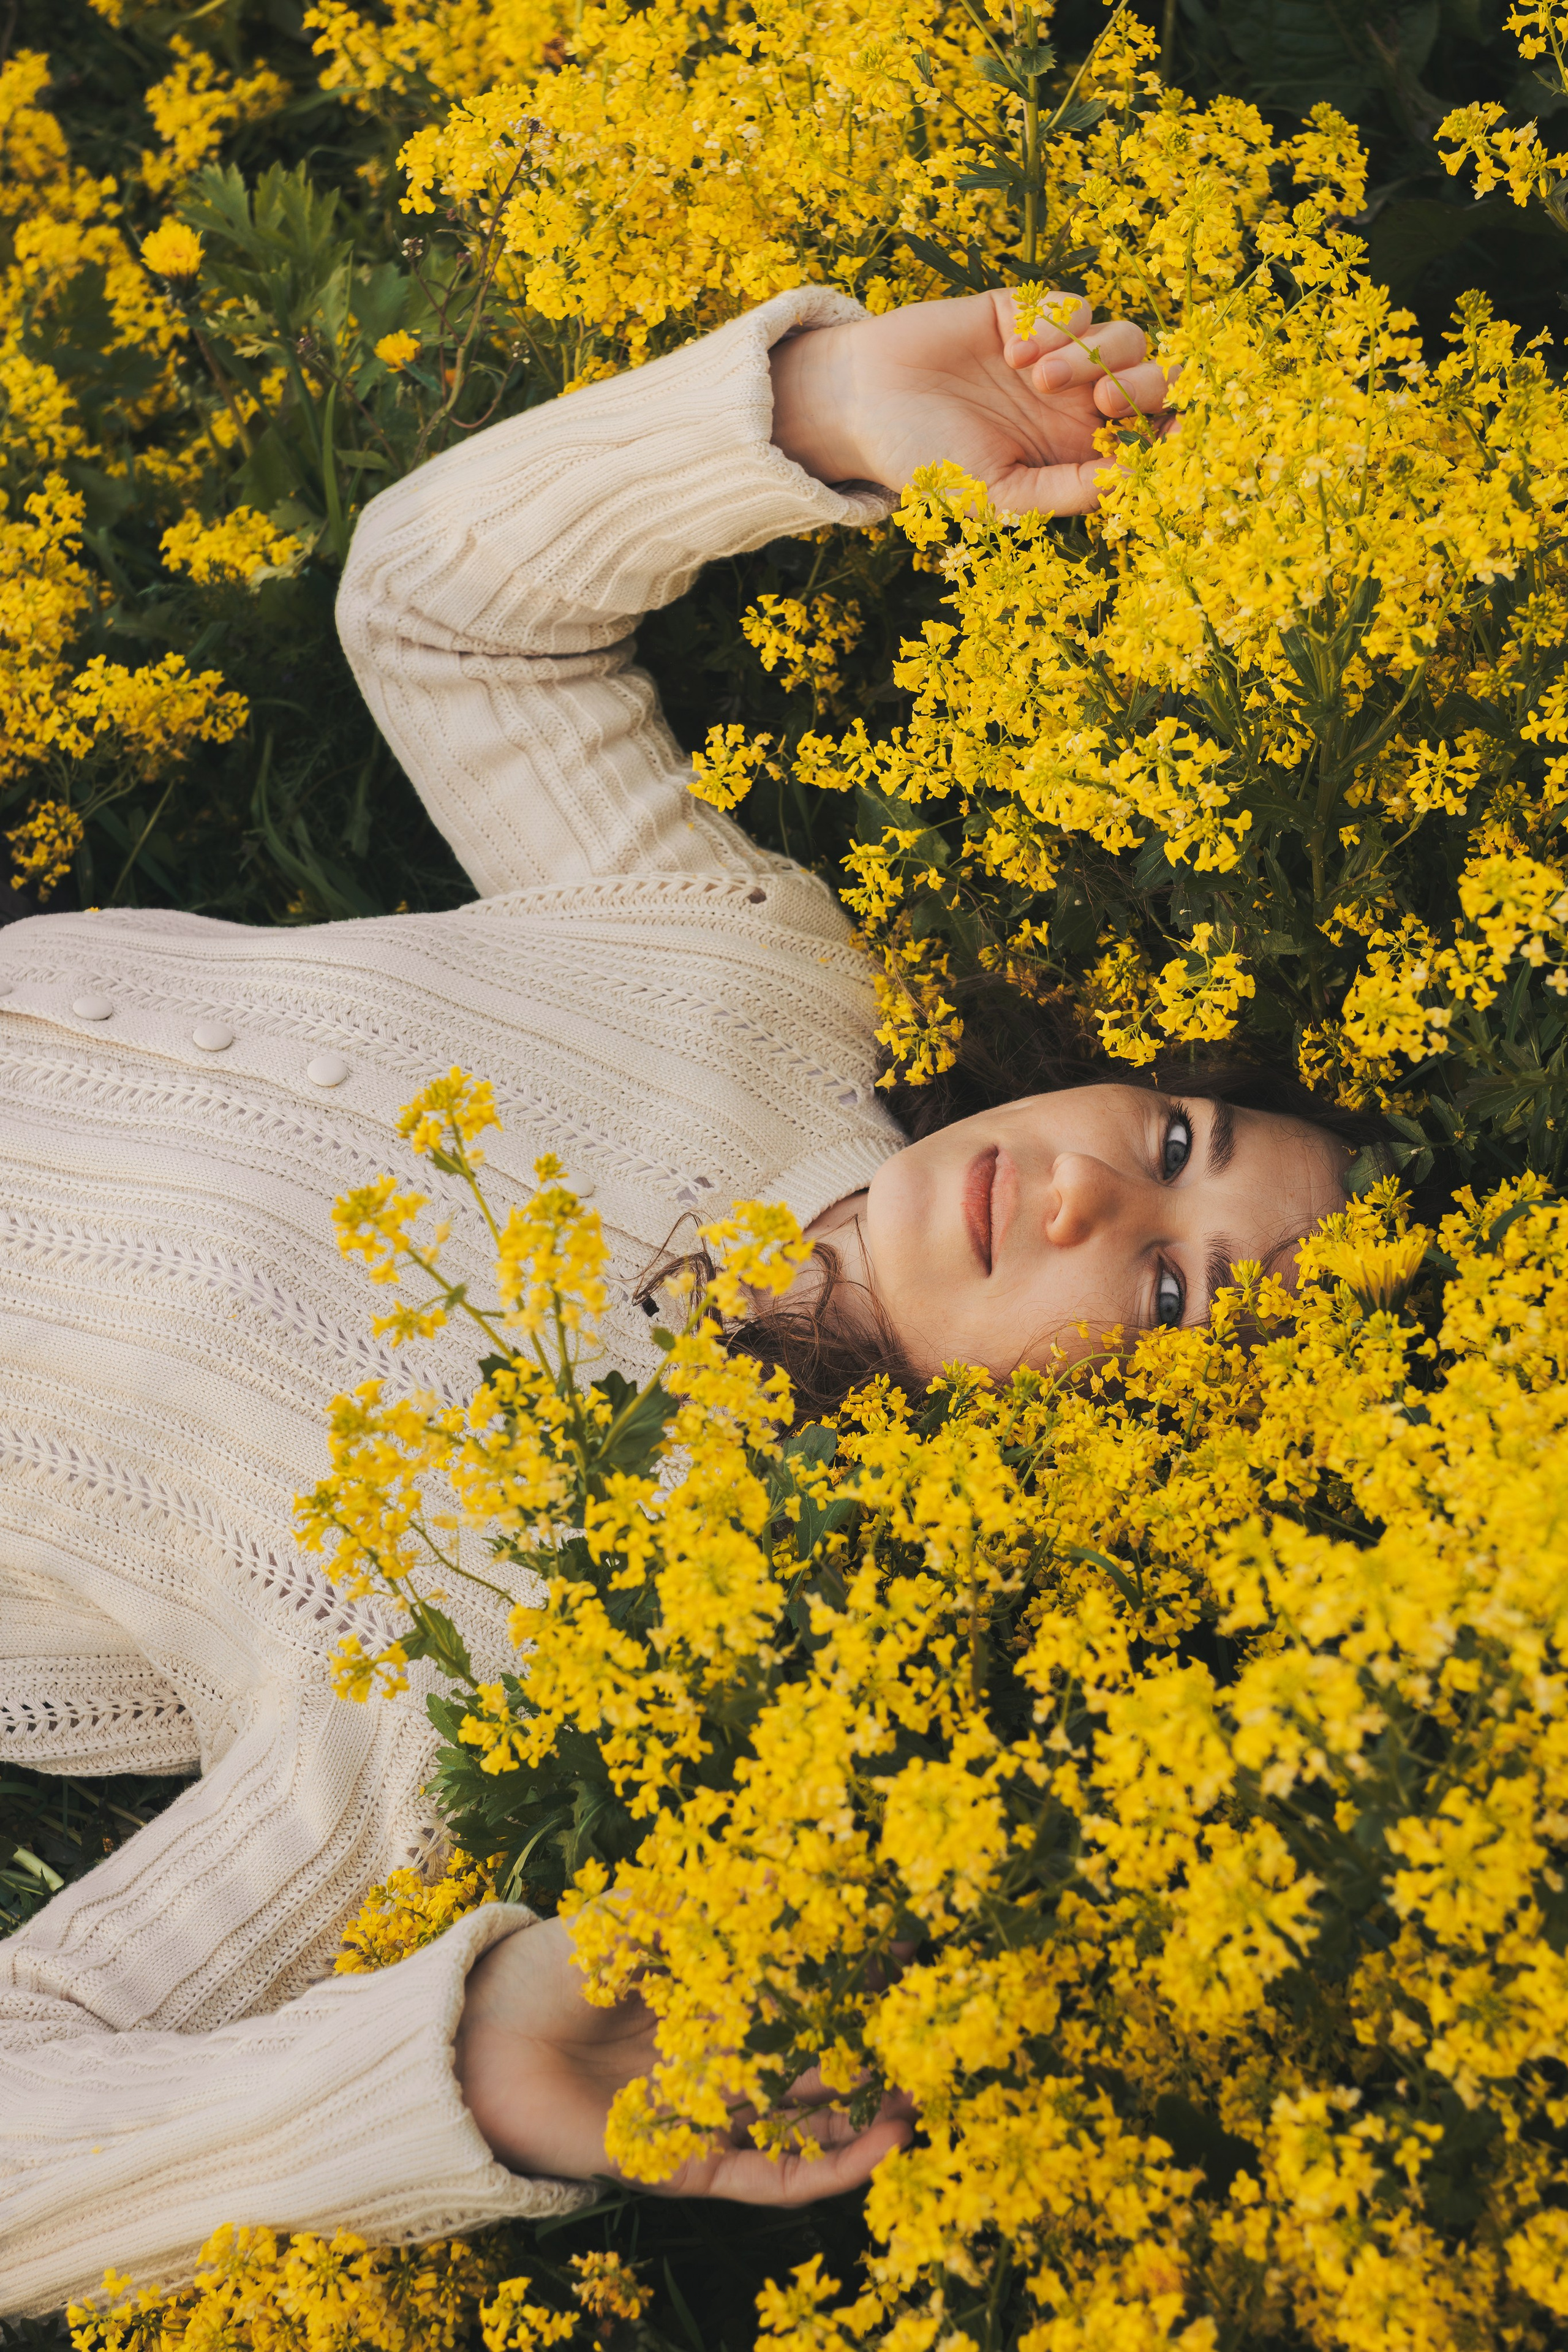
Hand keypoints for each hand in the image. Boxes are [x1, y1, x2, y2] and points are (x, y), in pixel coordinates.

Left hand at [455, 1916, 913, 2200]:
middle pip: (812, 2059)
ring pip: (803, 2123)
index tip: (911, 1951)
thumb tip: (788, 1863)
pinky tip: (878, 2147)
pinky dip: (825, 2169)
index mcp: (707, 1991)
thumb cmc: (554, 1964)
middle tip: (939, 2038)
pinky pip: (766, 2178)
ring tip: (925, 2096)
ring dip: (866, 2115)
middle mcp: (714, 2055)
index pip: (799, 1986)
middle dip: (874, 2049)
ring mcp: (703, 2114)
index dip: (854, 1974)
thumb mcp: (641, 1916)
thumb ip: (713, 1901)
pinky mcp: (683, 2166)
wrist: (479, 2038)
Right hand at [769, 289, 1172, 515]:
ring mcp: (1055, 356)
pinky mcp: (1027, 313)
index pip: (1149, 439)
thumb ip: (1064, 491)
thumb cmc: (925, 462)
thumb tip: (1130, 484)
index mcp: (1075, 454)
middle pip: (1151, 380)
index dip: (1177, 431)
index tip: (1184, 432)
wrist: (863, 405)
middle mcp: (1074, 405)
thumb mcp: (997, 494)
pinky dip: (1055, 324)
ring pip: (1122, 338)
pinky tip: (1013, 351)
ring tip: (1039, 377)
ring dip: (1093, 354)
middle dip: (1147, 384)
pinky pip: (1074, 307)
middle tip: (1107, 399)